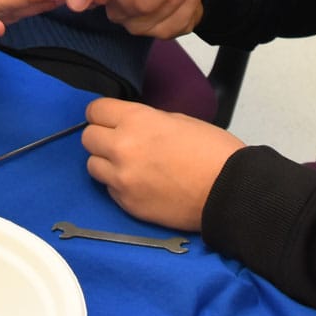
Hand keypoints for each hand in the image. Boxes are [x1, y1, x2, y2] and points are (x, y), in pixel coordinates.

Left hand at [82, 97, 242, 231]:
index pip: (95, 110)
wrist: (228, 192)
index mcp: (136, 121)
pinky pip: (110, 190)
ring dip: (106, 163)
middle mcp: (121, 148)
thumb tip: (132, 126)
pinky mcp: (127, 204)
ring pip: (93, 166)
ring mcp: (122, 179)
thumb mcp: (179, 120)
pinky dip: (120, 186)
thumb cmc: (212, 151)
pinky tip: (141, 184)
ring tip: (129, 165)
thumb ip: (147, 121)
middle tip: (120, 142)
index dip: (103, 114)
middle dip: (102, 138)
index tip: (110, 119)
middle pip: (88, 138)